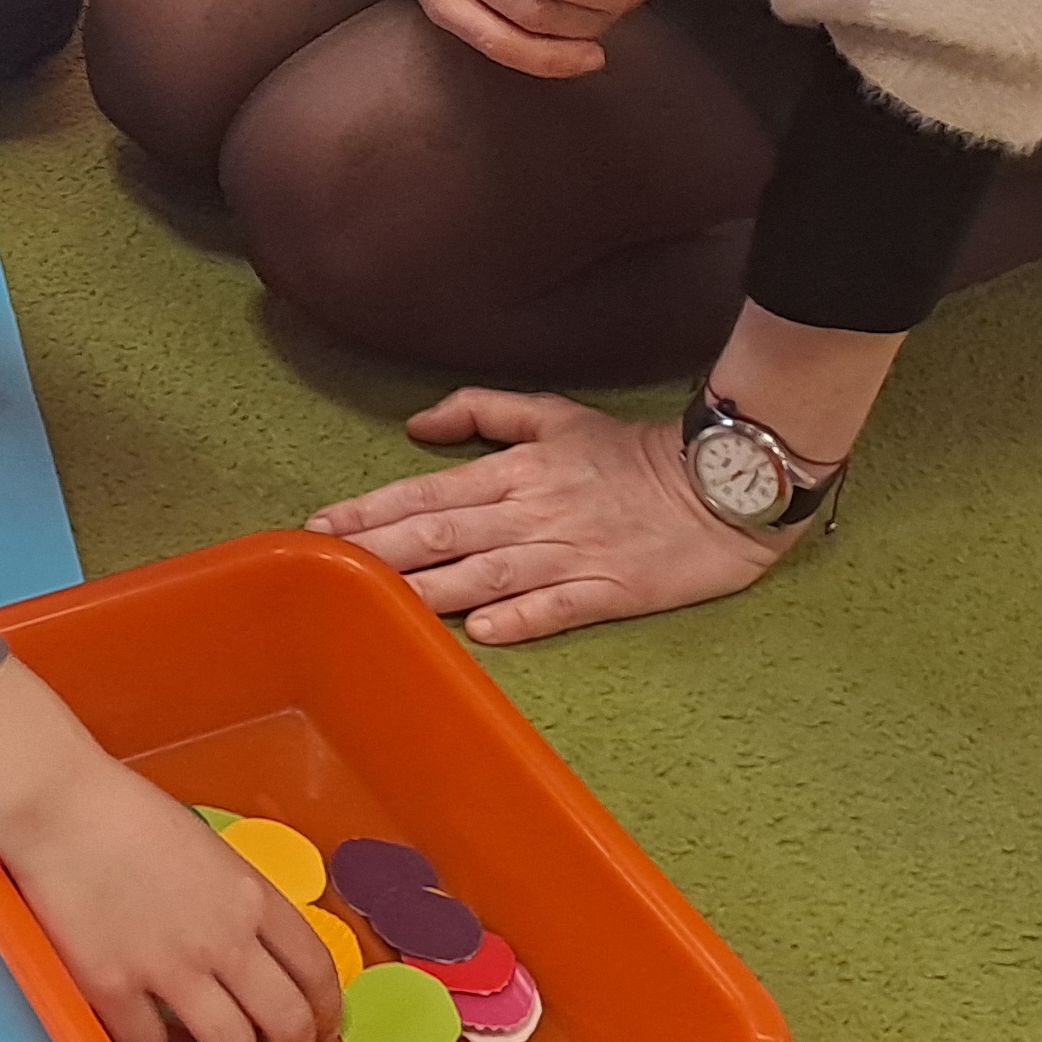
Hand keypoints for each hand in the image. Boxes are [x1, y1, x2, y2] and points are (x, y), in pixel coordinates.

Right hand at [0, 660, 336, 1041]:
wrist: (57, 804)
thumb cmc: (126, 812)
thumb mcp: (207, 848)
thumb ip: (234, 902)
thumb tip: (246, 950)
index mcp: (250, 896)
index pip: (315, 969)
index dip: (325, 1008)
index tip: (321, 1025)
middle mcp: (222, 939)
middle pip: (286, 1020)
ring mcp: (169, 968)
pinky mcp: (115, 989)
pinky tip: (143, 1023)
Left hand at [308, 389, 790, 643]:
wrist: (720, 483)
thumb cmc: (630, 452)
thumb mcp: (554, 414)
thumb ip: (481, 411)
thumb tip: (416, 425)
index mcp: (516, 470)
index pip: (426, 493)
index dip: (371, 510)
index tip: (321, 528)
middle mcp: (534, 512)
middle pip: (442, 534)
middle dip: (379, 550)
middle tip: (324, 567)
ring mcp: (572, 554)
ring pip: (488, 573)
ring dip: (430, 589)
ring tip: (379, 601)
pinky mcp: (612, 591)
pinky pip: (559, 606)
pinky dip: (521, 618)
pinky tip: (482, 630)